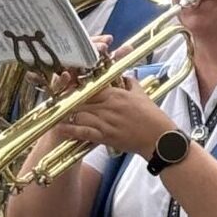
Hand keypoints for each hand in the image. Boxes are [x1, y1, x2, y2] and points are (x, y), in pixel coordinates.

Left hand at [56, 76, 175, 158]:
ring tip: (57, 112)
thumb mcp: (142, 96)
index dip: (77, 86)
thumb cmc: (153, 118)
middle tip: (58, 99)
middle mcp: (109, 106)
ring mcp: (106, 122)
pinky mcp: (106, 136)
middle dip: (68, 99)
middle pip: (81, 99)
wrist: (159, 139)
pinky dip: (71, 130)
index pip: (91, 86)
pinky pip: (84, 132)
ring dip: (67, 113)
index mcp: (116, 94)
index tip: (68, 85)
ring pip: (79, 114)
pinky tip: (61, 128)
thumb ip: (131, 84)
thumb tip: (125, 77)